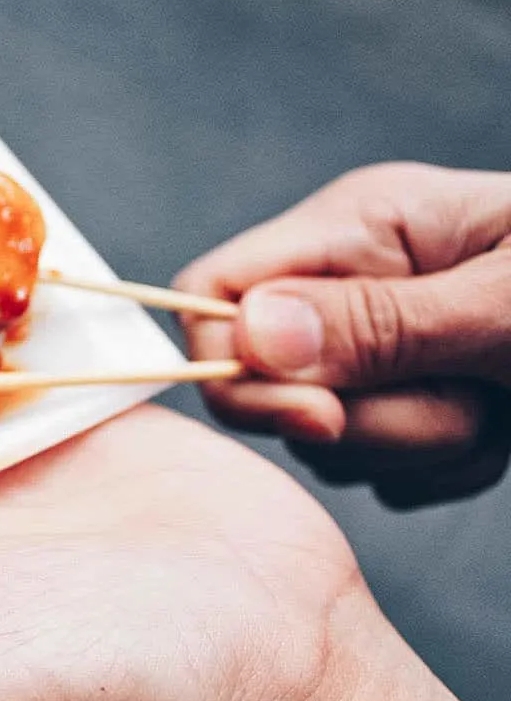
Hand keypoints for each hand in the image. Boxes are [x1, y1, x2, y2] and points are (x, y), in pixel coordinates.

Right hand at [174, 162, 510, 507]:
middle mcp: (357, 285)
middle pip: (267, 377)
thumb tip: (249, 336)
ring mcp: (383, 348)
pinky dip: (441, 473)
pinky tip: (504, 435)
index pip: (218, 290)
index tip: (319, 415)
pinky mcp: (414, 402)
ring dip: (416, 447)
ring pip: (327, 435)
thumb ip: (383, 322)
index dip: (234, 361)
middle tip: (461, 406)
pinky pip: (379, 471)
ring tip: (501, 411)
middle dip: (361, 419)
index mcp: (362, 227)